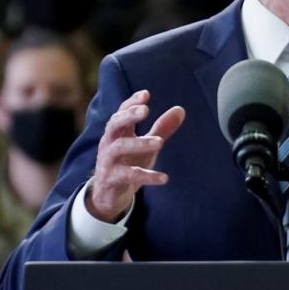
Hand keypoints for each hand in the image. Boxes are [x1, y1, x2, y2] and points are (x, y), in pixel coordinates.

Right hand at [86, 89, 185, 221]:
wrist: (109, 195)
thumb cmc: (129, 163)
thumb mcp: (146, 145)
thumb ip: (162, 128)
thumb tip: (180, 109)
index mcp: (118, 132)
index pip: (121, 112)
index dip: (131, 102)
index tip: (146, 94)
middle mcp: (109, 143)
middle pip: (114, 124)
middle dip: (129, 116)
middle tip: (146, 111)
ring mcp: (108, 161)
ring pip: (119, 147)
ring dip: (140, 143)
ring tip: (161, 142)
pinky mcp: (111, 179)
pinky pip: (128, 176)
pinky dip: (147, 177)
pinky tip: (164, 178)